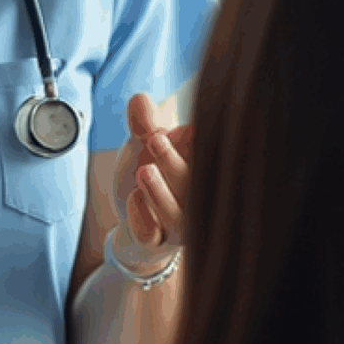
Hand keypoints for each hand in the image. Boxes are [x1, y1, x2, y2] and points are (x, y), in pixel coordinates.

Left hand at [107, 93, 189, 274]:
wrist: (135, 228)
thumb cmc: (148, 180)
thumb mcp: (142, 148)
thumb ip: (142, 124)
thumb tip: (140, 99)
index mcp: (199, 172)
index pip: (210, 160)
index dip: (199, 144)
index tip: (185, 127)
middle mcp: (196, 201)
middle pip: (195, 187)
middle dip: (176, 162)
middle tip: (156, 139)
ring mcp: (178, 225)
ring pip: (179, 215)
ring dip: (162, 193)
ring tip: (145, 170)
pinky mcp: (156, 243)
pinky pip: (152, 236)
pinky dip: (143, 218)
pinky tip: (134, 199)